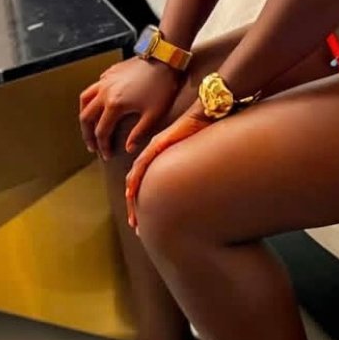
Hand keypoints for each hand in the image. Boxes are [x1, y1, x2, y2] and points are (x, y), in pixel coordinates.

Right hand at [78, 58, 181, 160]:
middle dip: (88, 135)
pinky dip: (91, 99)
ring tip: (89, 127)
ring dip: (85, 116)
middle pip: (86, 117)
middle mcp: (104, 93)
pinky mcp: (109, 72)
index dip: (102, 146)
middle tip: (92, 147)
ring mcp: (105, 80)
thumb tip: (128, 149)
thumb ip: (139, 133)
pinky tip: (98, 105)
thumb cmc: (162, 88)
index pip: (101, 131)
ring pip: (84, 100)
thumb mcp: (154, 115)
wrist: (164, 60)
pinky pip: (94, 87)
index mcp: (114, 105)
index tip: (106, 155)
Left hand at [125, 105, 210, 231]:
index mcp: (162, 158)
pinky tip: (130, 193)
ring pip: (137, 178)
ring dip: (133, 199)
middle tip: (136, 227)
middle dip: (136, 208)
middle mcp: (155, 154)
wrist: (208, 112)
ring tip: (134, 218)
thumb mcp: (197, 156)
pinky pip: (143, 166)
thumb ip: (192, 170)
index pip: (147, 182)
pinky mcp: (159, 145)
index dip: (143, 200)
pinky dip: (135, 180)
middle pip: (138, 184)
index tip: (145, 219)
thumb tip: (200, 188)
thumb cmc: (206, 132)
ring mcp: (155, 149)